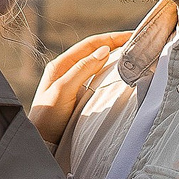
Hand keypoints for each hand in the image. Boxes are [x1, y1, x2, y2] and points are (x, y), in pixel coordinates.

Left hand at [30, 30, 130, 145]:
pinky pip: (97, 78)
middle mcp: (66, 71)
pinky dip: (110, 73)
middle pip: (95, 51)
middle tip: (137, 44)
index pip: (90, 44)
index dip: (112, 38)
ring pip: (97, 65)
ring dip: (115, 59)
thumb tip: (105, 50)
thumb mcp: (63, 90)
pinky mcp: (78, 96)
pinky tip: (121, 77)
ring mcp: (72, 83)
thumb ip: (82, 69)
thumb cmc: (47, 117)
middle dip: (116, 45)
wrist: (40, 142)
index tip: (133, 36)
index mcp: (61, 65)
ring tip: (133, 57)